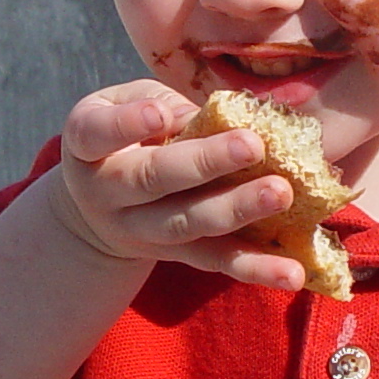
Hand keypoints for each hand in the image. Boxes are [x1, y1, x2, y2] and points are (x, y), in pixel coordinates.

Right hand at [43, 80, 303, 288]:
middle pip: (154, 179)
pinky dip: (255, 267)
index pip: (97, 133)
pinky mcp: (176, 255)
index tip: (158, 115)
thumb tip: (225, 115)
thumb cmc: (124, 135)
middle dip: (205, 162)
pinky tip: (292, 273)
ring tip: (280, 194)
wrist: (95, 208)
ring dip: (237, 210)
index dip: (125, 125)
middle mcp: (107, 192)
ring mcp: (141, 230)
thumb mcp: (125, 106)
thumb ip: (164, 105)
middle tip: (252, 145)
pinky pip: (216, 261)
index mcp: (86, 145)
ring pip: (188, 224)